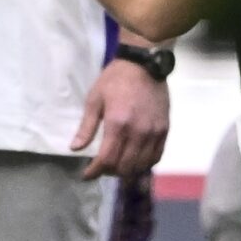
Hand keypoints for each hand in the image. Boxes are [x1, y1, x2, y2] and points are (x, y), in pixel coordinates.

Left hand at [71, 58, 169, 179]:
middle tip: (101, 168)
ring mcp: (154, 132)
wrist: (144, 64)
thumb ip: (86, 127)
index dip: (95, 172)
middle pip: (125, 167)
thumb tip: (75, 149)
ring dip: (127, 171)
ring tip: (117, 165)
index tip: (87, 175)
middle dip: (109, 172)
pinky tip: (135, 161)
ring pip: (141, 166)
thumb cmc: (114, 80)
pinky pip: (157, 157)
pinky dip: (144, 164)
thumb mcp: (94, 100)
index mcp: (118, 124)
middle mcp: (138, 132)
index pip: (107, 160)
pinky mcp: (165, 130)